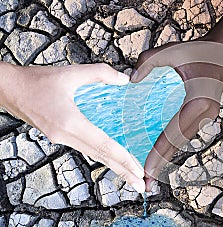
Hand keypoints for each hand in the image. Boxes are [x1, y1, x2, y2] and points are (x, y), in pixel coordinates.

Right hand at [0, 62, 144, 192]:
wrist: (8, 90)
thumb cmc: (36, 82)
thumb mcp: (70, 73)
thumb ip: (99, 74)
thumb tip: (124, 79)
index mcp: (70, 123)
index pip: (104, 145)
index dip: (123, 159)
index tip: (138, 171)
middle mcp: (66, 136)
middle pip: (101, 157)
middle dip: (123, 171)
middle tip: (141, 184)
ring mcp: (61, 139)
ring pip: (93, 156)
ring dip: (114, 166)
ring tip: (130, 176)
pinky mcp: (59, 137)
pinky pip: (85, 150)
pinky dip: (101, 156)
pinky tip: (111, 158)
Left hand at [131, 40, 222, 190]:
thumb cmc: (200, 50)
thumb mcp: (171, 51)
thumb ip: (147, 62)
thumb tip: (131, 81)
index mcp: (196, 103)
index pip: (172, 133)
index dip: (158, 153)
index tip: (146, 170)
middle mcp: (204, 114)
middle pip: (178, 144)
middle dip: (161, 163)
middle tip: (146, 183)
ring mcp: (208, 115)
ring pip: (183, 140)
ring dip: (167, 156)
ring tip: (152, 173)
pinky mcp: (206, 114)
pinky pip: (187, 133)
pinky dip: (173, 144)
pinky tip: (162, 152)